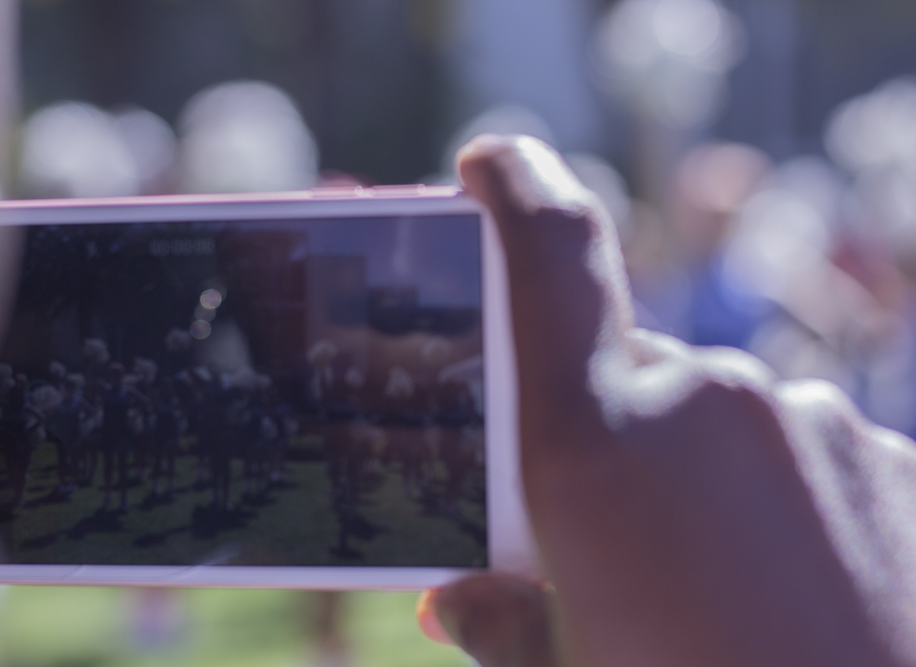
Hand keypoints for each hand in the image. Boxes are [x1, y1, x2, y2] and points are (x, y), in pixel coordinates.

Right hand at [419, 135, 915, 666]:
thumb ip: (505, 625)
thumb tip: (457, 602)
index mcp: (594, 446)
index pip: (548, 255)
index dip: (515, 188)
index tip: (489, 163)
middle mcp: (705, 404)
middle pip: (628, 373)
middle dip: (608, 434)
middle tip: (611, 531)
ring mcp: (813, 425)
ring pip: (719, 424)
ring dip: (696, 482)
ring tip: (713, 588)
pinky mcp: (892, 459)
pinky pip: (802, 458)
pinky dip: (779, 506)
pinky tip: (794, 592)